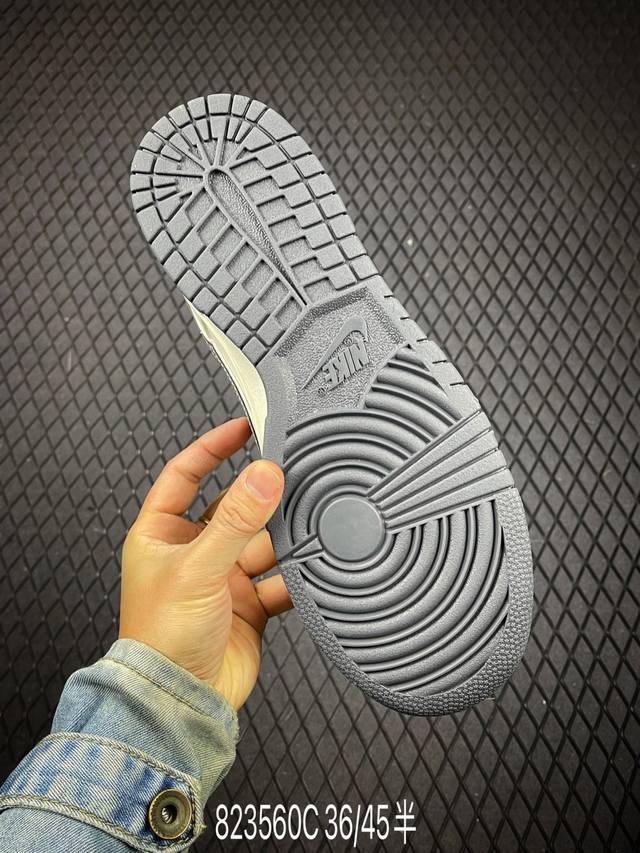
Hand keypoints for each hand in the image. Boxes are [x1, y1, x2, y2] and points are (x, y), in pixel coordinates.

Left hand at [119, 417, 288, 709]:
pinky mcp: (249, 605)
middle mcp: (192, 552)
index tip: (242, 428)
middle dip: (260, 500)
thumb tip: (263, 475)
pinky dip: (295, 575)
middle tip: (290, 478)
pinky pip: (279, 579)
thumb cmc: (161, 640)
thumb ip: (236, 520)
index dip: (212, 448)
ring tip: (307, 527)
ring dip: (282, 539)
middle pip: (233, 509)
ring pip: (261, 543)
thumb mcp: (198, 568)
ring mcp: (222, 578)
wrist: (181, 702)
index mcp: (161, 534)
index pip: (185, 474)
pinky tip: (309, 570)